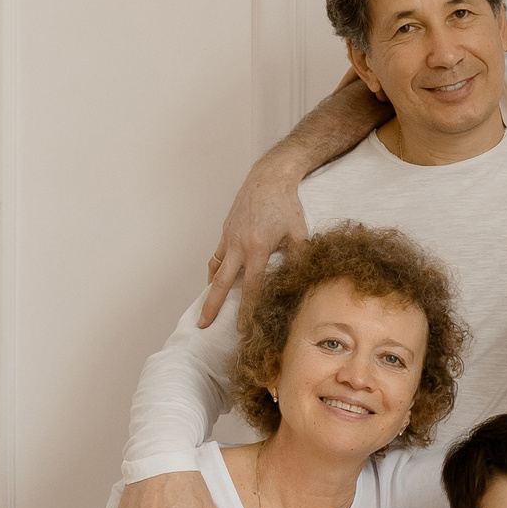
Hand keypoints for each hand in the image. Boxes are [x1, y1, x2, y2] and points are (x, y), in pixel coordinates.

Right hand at [199, 161, 308, 329]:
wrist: (268, 179)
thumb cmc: (286, 205)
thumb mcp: (299, 233)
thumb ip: (298, 259)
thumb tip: (303, 282)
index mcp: (258, 249)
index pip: (250, 287)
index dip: (246, 309)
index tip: (241, 328)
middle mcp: (238, 246)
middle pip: (221, 283)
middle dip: (212, 306)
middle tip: (203, 324)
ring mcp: (229, 238)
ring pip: (216, 269)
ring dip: (210, 289)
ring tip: (206, 307)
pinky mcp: (226, 231)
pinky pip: (217, 255)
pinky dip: (215, 269)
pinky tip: (215, 279)